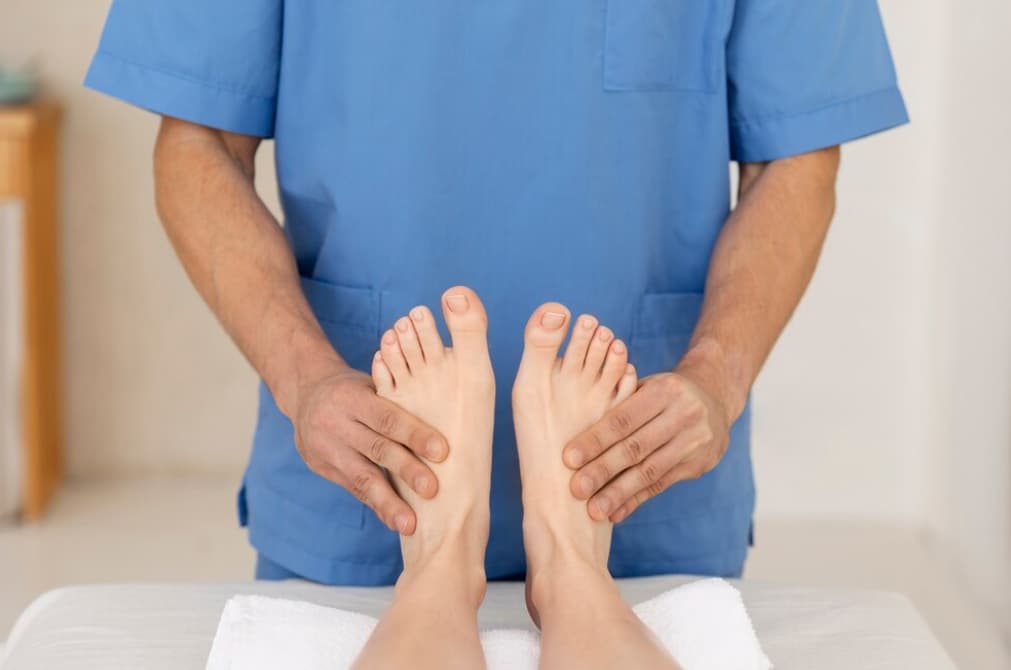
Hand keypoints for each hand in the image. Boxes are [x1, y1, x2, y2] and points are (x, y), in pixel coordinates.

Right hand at [292, 363, 448, 534]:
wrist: (304, 393)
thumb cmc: (352, 388)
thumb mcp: (368, 382)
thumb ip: (396, 396)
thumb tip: (444, 408)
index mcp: (351, 398)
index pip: (387, 418)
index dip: (414, 434)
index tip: (442, 451)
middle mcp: (335, 424)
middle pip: (376, 449)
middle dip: (406, 470)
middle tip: (432, 490)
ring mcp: (327, 448)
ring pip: (361, 477)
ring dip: (388, 503)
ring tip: (410, 524)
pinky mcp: (323, 468)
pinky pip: (353, 489)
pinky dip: (376, 505)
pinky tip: (394, 520)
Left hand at [561, 369, 730, 522]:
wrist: (715, 398)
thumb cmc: (663, 392)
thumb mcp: (646, 385)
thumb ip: (618, 399)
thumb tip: (574, 420)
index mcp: (664, 390)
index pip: (624, 419)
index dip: (595, 440)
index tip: (568, 459)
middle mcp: (684, 415)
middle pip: (636, 448)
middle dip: (603, 470)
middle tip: (576, 490)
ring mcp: (694, 442)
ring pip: (650, 471)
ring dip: (619, 493)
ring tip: (594, 510)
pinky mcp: (698, 464)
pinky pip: (661, 485)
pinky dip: (635, 500)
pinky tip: (615, 513)